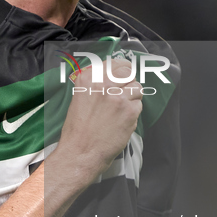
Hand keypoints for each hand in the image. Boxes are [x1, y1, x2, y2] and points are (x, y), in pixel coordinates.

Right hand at [53, 57, 142, 185]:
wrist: (80, 152)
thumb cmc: (77, 130)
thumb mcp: (79, 99)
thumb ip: (95, 86)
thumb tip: (111, 78)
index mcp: (88, 79)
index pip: (114, 63)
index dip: (122, 69)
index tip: (124, 73)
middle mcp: (103, 85)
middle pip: (128, 73)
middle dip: (130, 80)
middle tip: (127, 90)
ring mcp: (118, 97)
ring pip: (137, 88)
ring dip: (133, 97)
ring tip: (122, 109)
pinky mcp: (129, 111)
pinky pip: (139, 105)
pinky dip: (133, 112)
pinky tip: (122, 121)